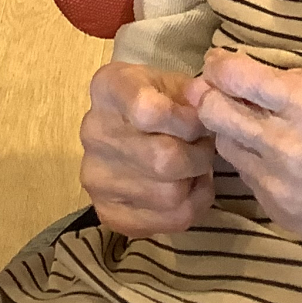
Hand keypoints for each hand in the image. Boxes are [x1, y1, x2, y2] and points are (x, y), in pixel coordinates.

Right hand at [80, 62, 216, 236]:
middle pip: (164, 159)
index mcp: (108, 89)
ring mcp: (96, 177)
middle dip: (198, 155)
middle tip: (202, 147)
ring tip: (193, 166)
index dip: (188, 121)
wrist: (125, 126)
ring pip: (171, 194)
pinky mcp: (108, 212)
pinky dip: (193, 206)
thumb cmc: (157, 98)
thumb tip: (208, 107)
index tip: (200, 121)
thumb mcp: (174, 81)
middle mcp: (93, 133)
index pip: (149, 112)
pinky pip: (169, 221)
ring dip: (196, 181)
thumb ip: (194, 94)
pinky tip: (187, 187)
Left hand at [188, 50, 301, 301]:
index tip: (219, 61)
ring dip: (230, 129)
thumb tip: (264, 75)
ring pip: (226, 145)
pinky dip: (253, 161)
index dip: (219, 64)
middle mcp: (287, 144)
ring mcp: (279, 183)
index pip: (236, 77)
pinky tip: (273, 157)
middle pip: (213, 111)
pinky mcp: (279, 211)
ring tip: (250, 123)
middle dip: (208, 94)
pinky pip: (248, 177)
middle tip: (216, 88)